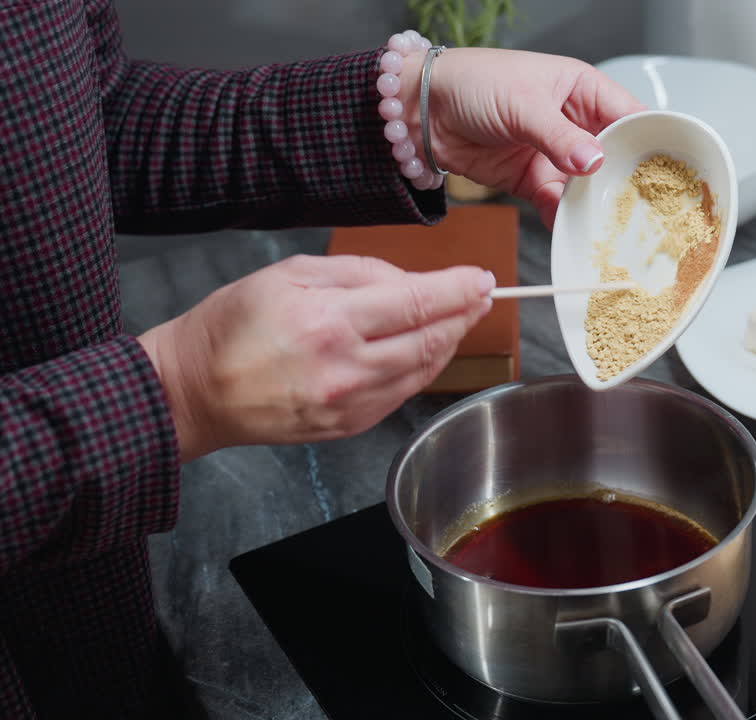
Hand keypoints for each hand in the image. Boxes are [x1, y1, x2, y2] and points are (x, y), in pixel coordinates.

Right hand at [137, 254, 493, 460]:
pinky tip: (426, 349)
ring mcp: (349, 402)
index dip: (459, 289)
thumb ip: (358, 271)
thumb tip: (410, 280)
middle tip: (481, 295)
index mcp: (329, 320)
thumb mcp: (290, 272)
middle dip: (464, 314)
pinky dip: (422, 368)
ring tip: (459, 318)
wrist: (194, 391)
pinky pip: (402, 393)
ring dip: (450, 342)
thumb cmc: (233, 326)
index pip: (418, 302)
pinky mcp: (349, 426)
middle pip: (431, 338)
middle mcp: (345, 366)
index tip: (482, 279)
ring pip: (424, 369)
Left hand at [400, 48, 645, 227]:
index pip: (629, 115)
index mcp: (582, 90)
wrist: (422, 110)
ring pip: (589, 184)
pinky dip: (564, 216)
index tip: (667, 170)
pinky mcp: (533, 179)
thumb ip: (559, 137)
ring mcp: (555, 153)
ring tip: (611, 224)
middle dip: (627, 180)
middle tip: (643, 207)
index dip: (649, 141)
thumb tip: (594, 161)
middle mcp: (575, 122)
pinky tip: (572, 227)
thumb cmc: (472, 83)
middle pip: (615, 156)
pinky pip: (558, 202)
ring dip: (596, 203)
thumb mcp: (523, 104)